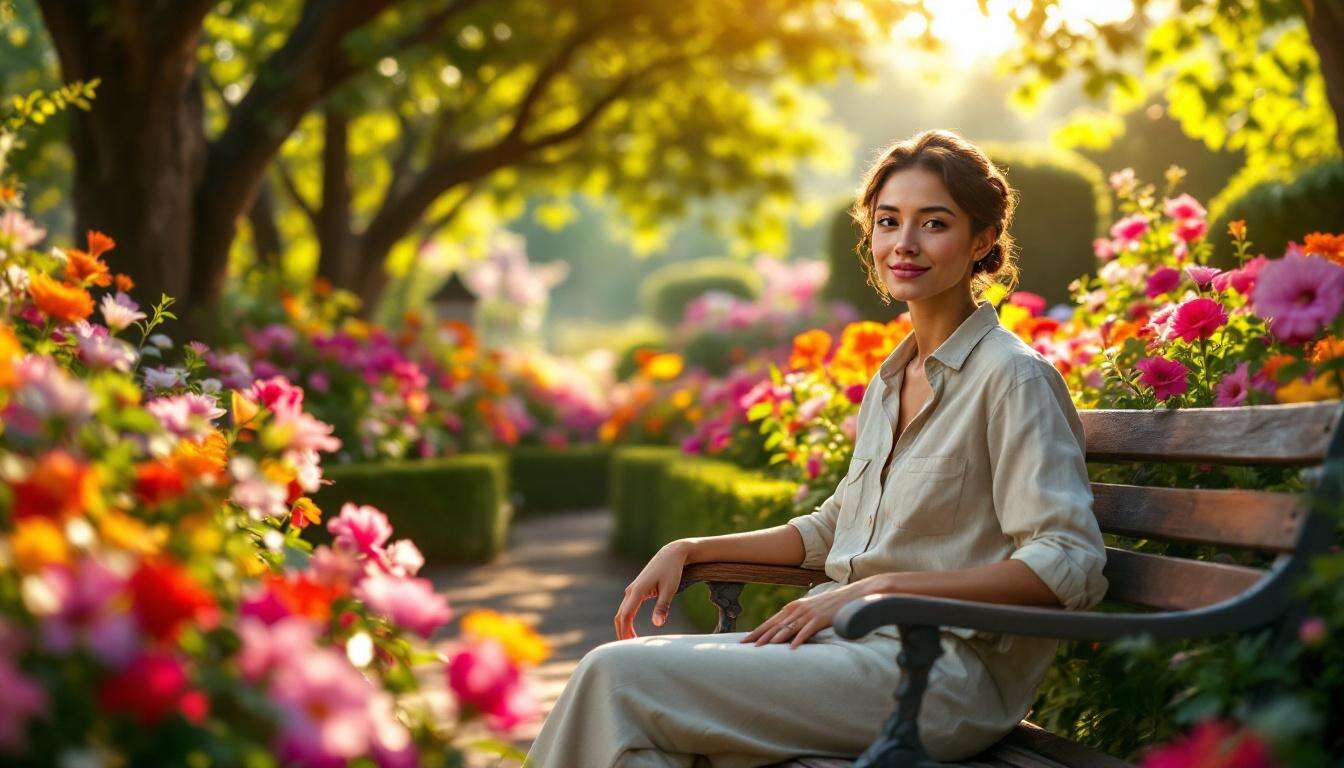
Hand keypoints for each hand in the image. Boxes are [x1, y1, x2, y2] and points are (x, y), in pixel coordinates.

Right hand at [614, 541, 690, 639]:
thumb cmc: (672, 571)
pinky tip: (632, 630)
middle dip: (622, 632)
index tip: (630, 645)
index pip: (625, 616)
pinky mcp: (636, 590)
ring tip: (631, 643)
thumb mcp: (670, 589)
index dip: (625, 632)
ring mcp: (632, 590)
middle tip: (628, 650)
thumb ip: (662, 607)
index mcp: (637, 591)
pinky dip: (627, 621)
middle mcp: (631, 590)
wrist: (671, 554)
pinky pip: (627, 608)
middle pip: (620, 616)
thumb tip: (657, 625)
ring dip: (624, 627)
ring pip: (622, 612)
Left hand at [740, 580, 868, 648]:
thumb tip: (783, 632)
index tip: (743, 641)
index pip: (770, 622)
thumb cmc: (828, 606)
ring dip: (773, 639)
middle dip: (758, 636)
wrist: (850, 596)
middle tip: (744, 646)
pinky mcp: (820, 618)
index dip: (756, 631)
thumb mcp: (809, 611)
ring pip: (786, 628)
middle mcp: (796, 609)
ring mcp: (808, 614)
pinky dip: (798, 639)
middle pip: (774, 625)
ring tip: (761, 648)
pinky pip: (807, 631)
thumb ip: (796, 619)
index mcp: (792, 608)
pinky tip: (791, 649)